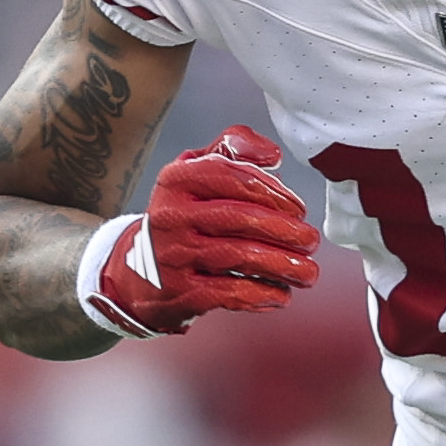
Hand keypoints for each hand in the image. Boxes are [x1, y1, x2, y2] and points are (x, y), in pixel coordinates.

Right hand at [77, 127, 320, 338]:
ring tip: (308, 272)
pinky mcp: (181, 293)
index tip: (298, 209)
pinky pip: (229, 294)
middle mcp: (172, 216)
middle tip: (311, 241)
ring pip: (239, 257)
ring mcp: (175, 257)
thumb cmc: (181, 216)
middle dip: (285, 231)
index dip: (273, 193)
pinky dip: (261, 296)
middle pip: (239, 219)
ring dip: (282, 266)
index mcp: (178, 181)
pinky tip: (281, 295)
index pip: (232, 178)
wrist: (135, 272)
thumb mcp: (193, 172)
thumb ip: (231, 149)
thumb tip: (272, 154)